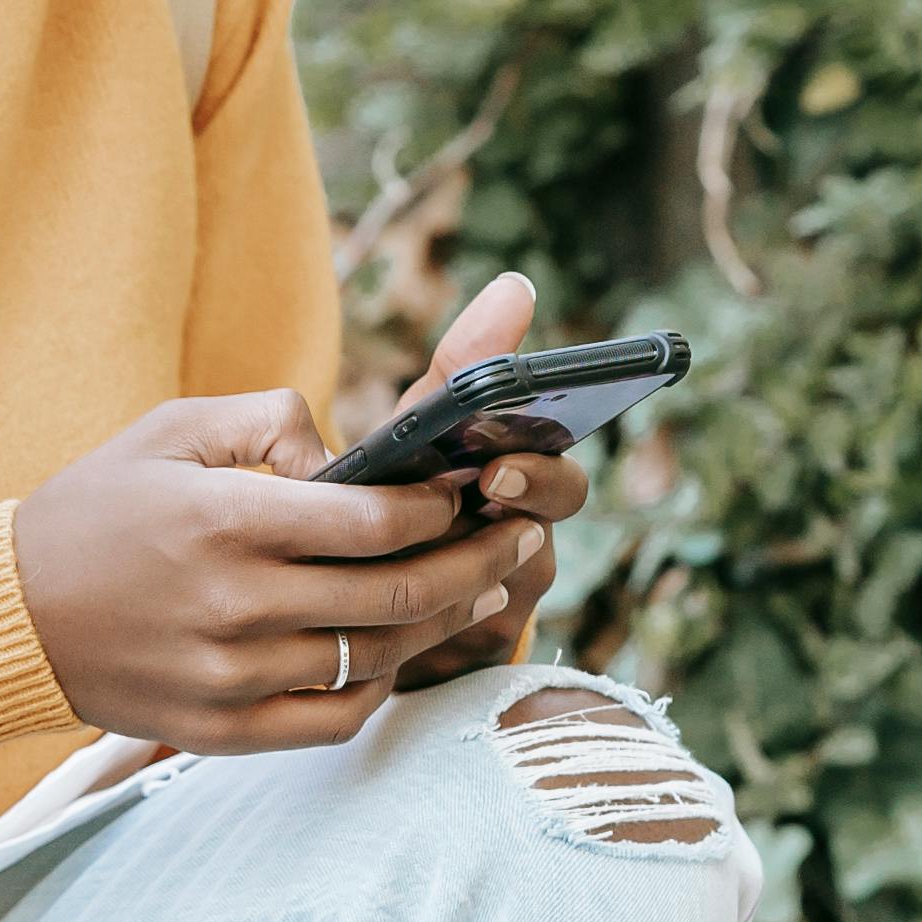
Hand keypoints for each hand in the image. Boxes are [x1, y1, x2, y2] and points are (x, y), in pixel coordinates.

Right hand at [12, 310, 563, 759]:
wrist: (8, 616)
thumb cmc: (94, 507)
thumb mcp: (168, 429)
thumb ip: (267, 422)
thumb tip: (346, 453)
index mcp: (225, 519)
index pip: (372, 519)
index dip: (439, 508)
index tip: (466, 494)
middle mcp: (235, 603)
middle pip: (393, 595)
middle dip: (471, 565)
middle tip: (515, 543)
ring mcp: (230, 676)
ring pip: (372, 659)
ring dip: (439, 627)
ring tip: (475, 596)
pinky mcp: (219, 731)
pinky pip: (331, 720)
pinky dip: (377, 689)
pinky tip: (398, 656)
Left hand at [380, 274, 590, 688]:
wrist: (362, 581)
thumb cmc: (403, 482)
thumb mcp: (423, 421)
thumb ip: (464, 365)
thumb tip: (518, 284)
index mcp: (520, 468)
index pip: (559, 458)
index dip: (544, 462)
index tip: (507, 455)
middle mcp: (528, 527)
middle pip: (555, 511)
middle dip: (531, 493)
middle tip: (491, 482)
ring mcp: (508, 585)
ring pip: (519, 573)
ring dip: (482, 554)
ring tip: (440, 539)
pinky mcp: (475, 636)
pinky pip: (474, 629)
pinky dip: (444, 610)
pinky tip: (405, 596)